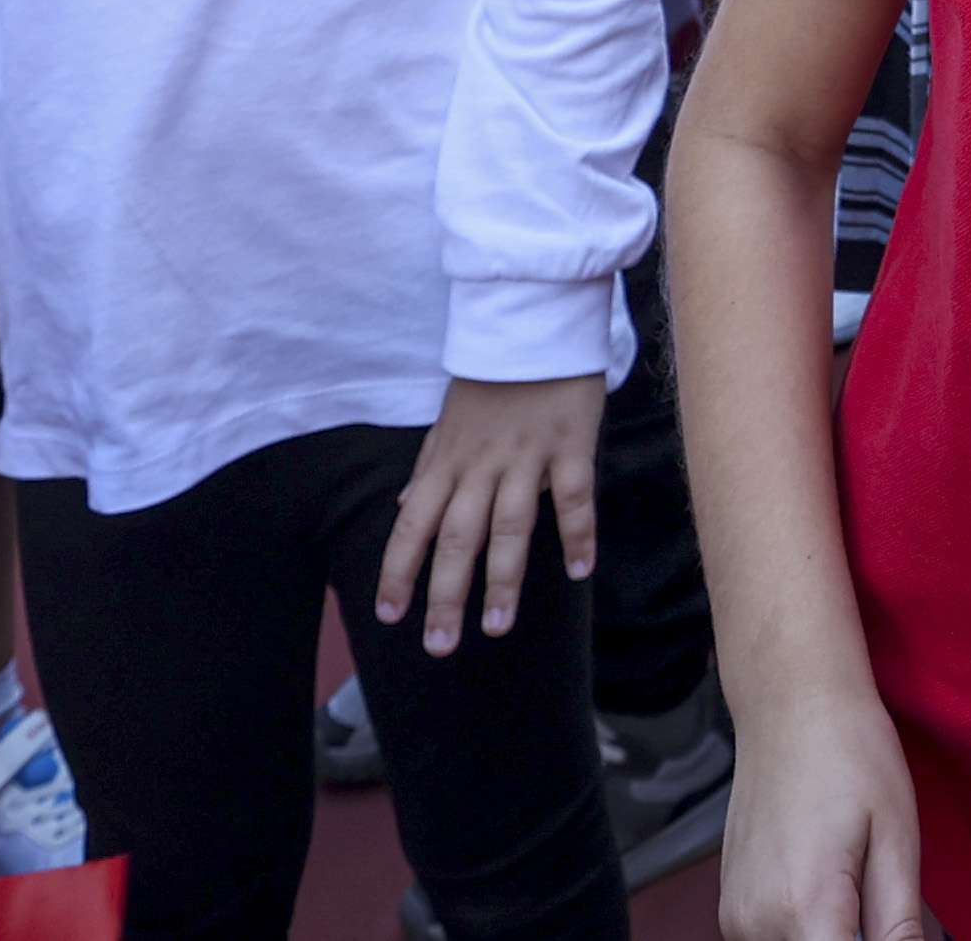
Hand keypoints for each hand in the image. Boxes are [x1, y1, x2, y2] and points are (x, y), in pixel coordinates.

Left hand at [376, 371, 600, 654]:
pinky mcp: (571, 445)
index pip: (413, 525)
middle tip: (439, 646)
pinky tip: (580, 571)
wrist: (535, 323)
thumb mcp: (448, 422)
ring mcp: (527, 457)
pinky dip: (578, 534)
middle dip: (445, 596)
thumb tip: (401, 509)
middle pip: (456, 539)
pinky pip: (574, 496)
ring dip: (501, 580)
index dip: (399, 572)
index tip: (390, 615)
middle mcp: (481, 466)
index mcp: (447, 462)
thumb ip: (427, 469)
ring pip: (510, 527)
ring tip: (497, 628)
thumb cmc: (491, 380)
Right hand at [716, 682, 929, 940]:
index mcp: (804, 909)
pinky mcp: (731, 910)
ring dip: (832, 936)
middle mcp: (756, 924)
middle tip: (879, 898)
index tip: (891, 922)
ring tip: (856, 885)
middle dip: (856, 940)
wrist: (791, 705)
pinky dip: (806, 931)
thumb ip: (899, 924)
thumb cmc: (850, 755)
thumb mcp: (896, 839)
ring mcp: (735, 919)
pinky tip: (829, 885)